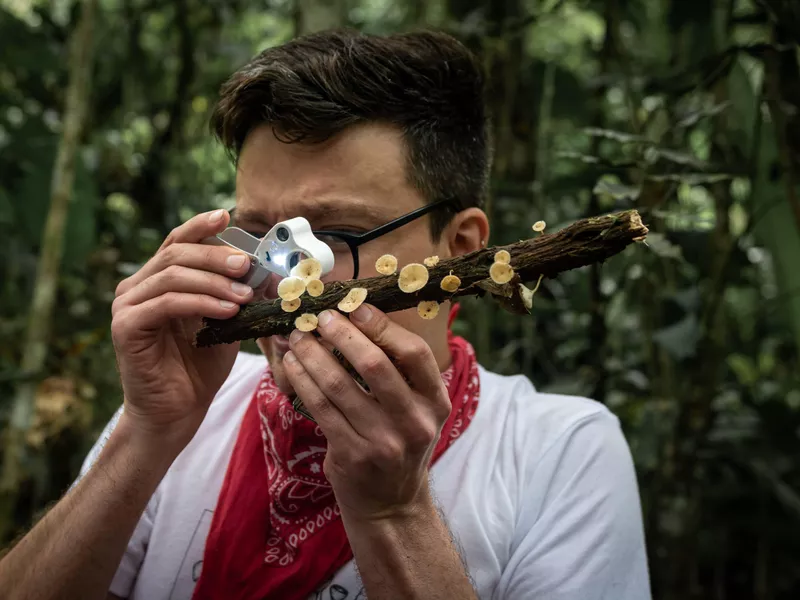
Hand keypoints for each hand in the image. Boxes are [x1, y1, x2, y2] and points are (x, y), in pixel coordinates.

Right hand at [111, 209, 252, 448]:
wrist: (177, 412)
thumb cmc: (200, 367)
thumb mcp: (226, 321)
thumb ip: (238, 293)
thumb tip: (266, 269)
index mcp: (157, 280)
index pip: (177, 241)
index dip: (200, 226)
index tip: (227, 215)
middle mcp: (136, 287)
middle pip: (176, 253)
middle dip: (216, 256)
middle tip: (247, 265)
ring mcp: (127, 306)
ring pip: (172, 275)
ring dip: (213, 281)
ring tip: (244, 295)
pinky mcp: (126, 327)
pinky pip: (166, 303)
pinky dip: (200, 302)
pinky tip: (227, 311)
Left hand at [283, 305, 450, 520]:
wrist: (390, 503)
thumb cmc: (400, 442)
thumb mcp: (417, 410)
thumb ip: (400, 373)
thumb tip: (359, 318)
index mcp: (436, 402)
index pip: (414, 354)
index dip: (383, 326)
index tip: (355, 307)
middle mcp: (415, 422)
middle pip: (375, 365)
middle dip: (342, 334)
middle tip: (320, 317)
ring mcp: (383, 442)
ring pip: (339, 384)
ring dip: (312, 354)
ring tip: (298, 337)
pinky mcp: (352, 455)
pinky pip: (320, 408)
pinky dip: (302, 380)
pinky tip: (292, 365)